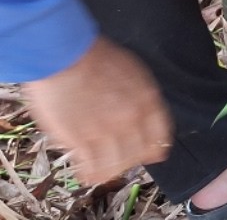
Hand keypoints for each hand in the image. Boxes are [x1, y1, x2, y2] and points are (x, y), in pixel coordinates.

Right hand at [23, 38, 172, 184]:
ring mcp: (107, 131)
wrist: (65, 55)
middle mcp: (132, 119)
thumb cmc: (95, 57)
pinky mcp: (81, 140)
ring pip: (117, 165)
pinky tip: (86, 171)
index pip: (160, 137)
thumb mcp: (133, 71)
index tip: (150, 153)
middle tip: (121, 159)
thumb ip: (140, 95)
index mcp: (148, 100)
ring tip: (102, 168)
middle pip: (139, 154)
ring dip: (110, 169)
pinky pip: (92, 168)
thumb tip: (142, 113)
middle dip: (131, 158)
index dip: (154, 147)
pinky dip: (90, 173)